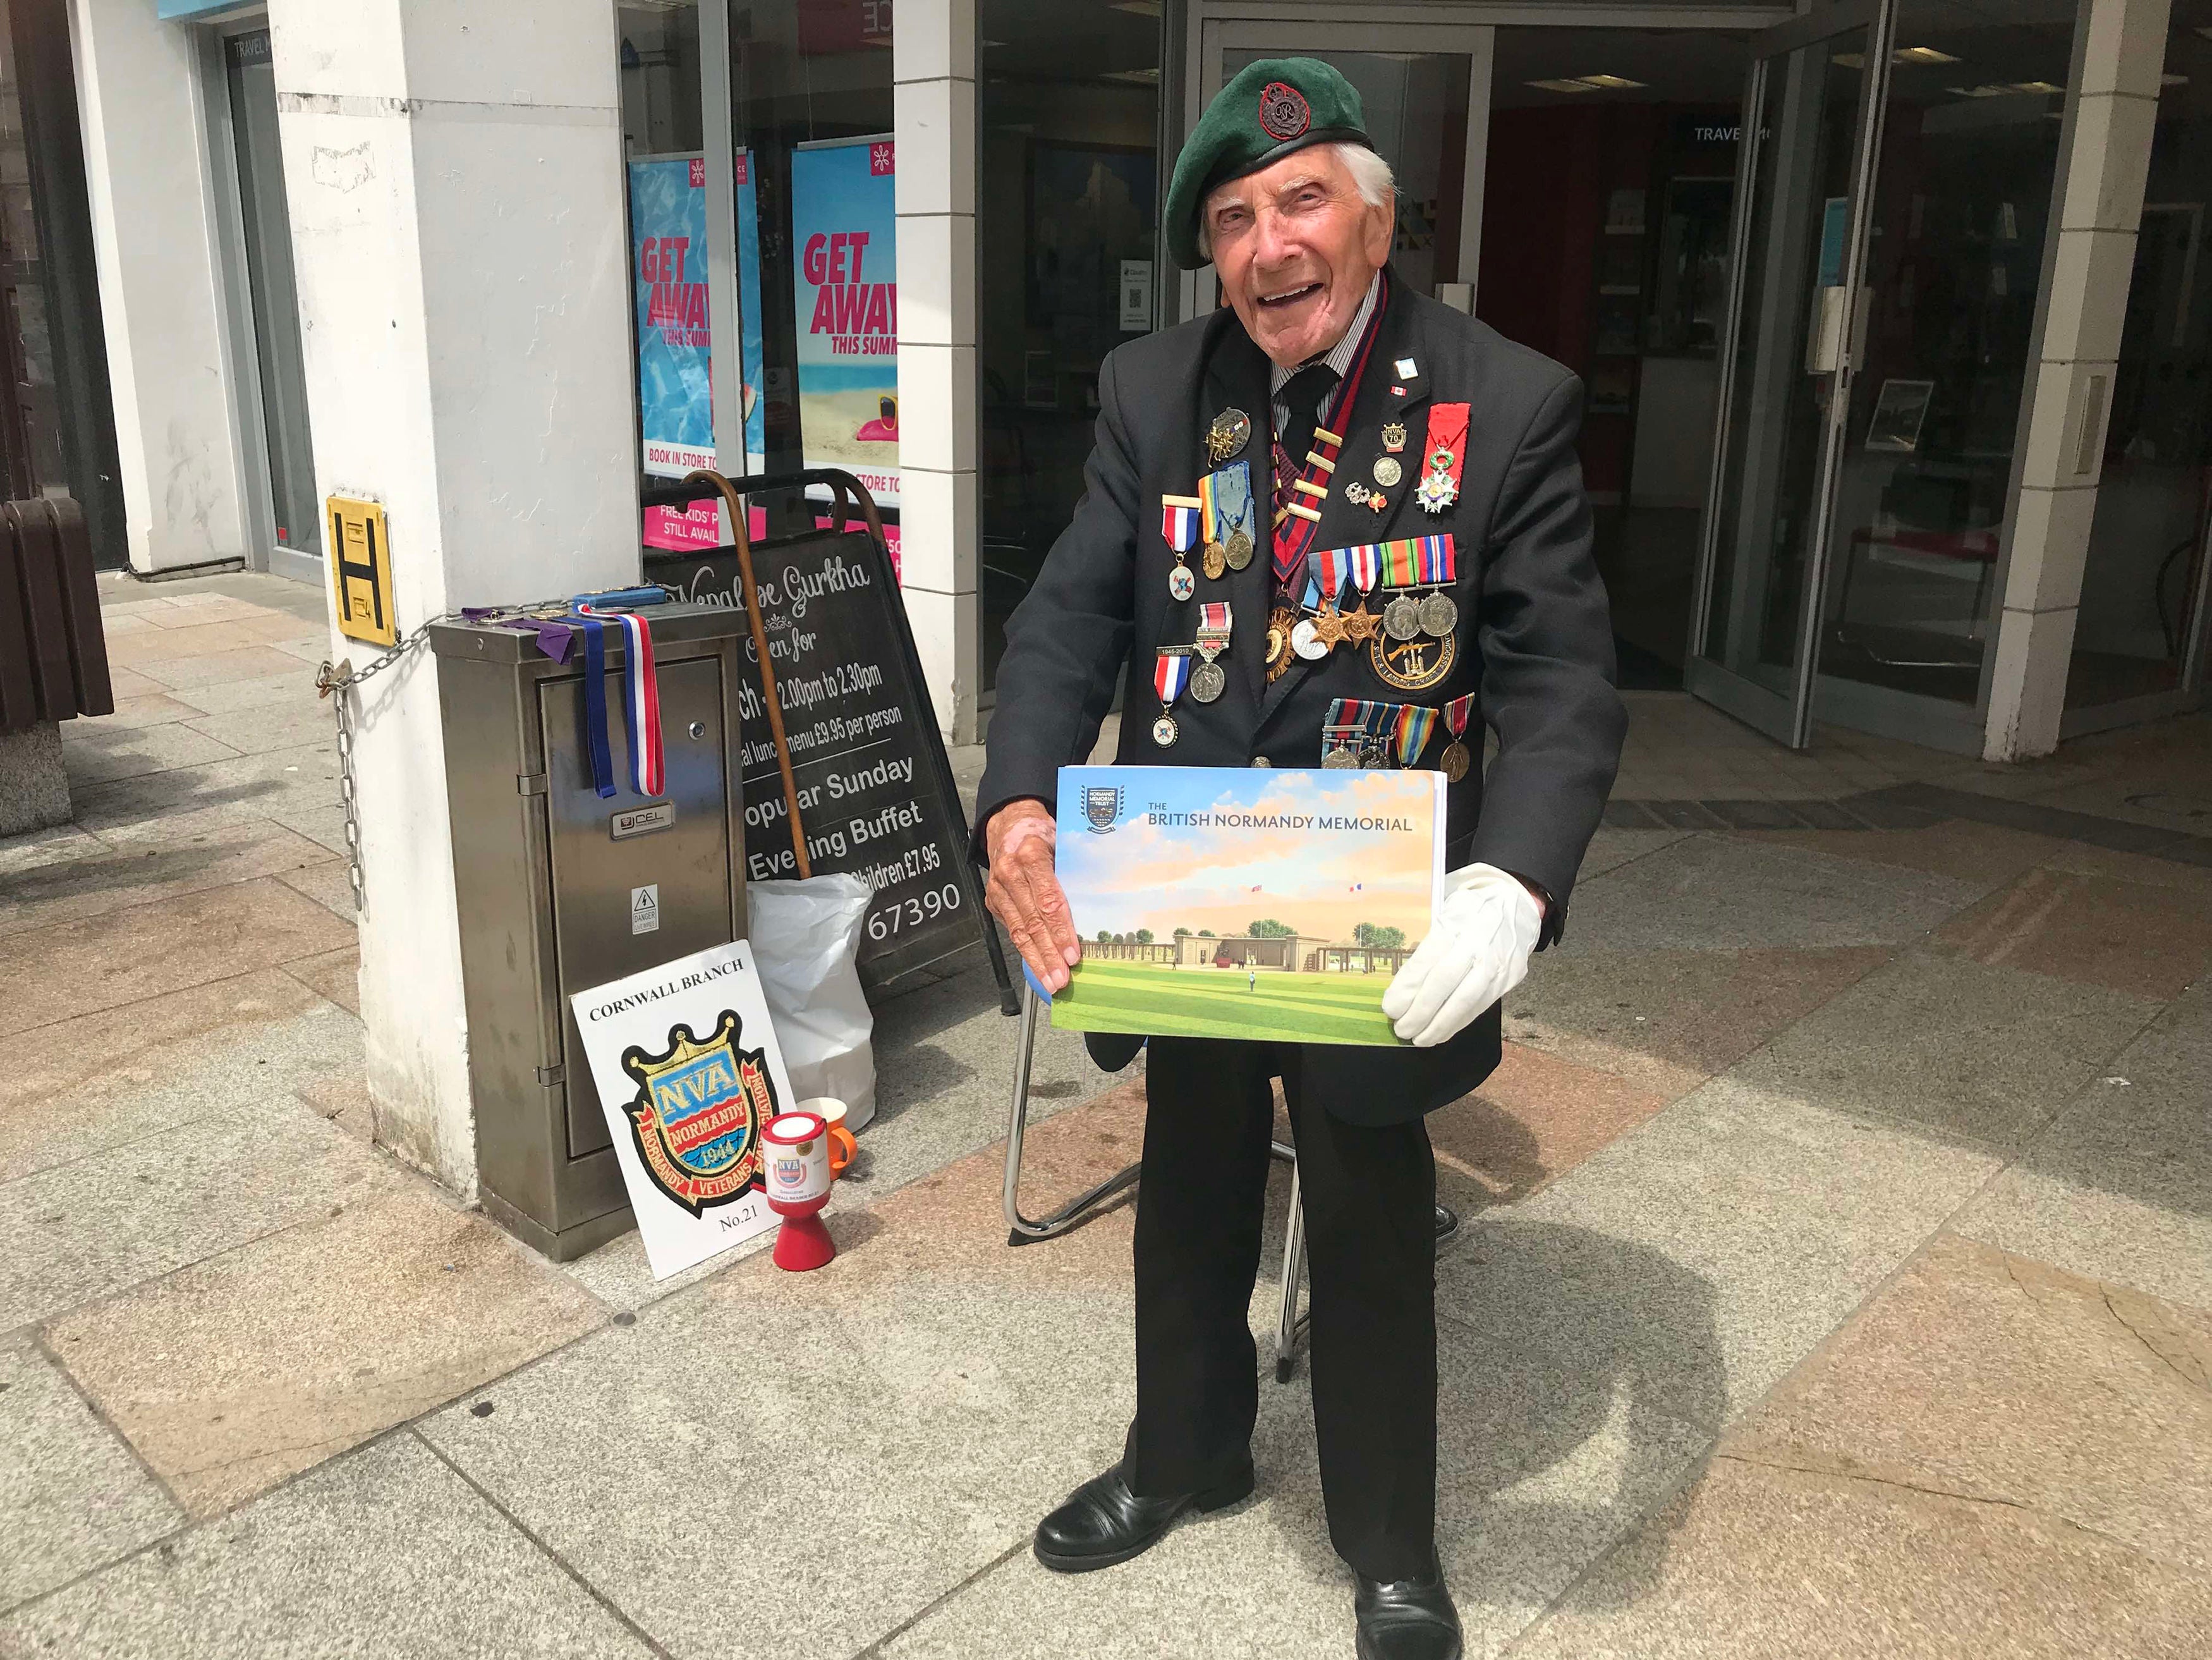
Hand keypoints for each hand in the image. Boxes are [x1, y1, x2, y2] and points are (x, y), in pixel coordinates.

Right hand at [984, 799, 1081, 992]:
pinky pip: (1012, 930)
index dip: (1061, 931)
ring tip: (1052, 982)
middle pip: (1032, 922)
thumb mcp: (1062, 842)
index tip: (1073, 955)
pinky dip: (1026, 951)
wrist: (1009, 824)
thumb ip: (1074, 872)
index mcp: (1031, 855)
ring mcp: (998, 889)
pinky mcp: (993, 901)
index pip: (1049, 901)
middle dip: (1049, 955)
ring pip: (1019, 931)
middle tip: (1063, 980)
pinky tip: (1039, 967)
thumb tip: (1101, 908)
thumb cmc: (1044, 835)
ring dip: (1037, 960)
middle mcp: (1010, 873)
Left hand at [1381, 864, 1544, 1047]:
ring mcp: (1497, 962)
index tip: (1390, 1007)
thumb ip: (1426, 942)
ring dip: (1439, 1025)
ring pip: (1465, 1001)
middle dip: (1420, 1012)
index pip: (1428, 960)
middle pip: (1445, 983)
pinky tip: (1441, 1032)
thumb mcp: (1445, 911)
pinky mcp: (1510, 978)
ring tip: (1419, 1039)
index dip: (1407, 988)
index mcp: (1457, 921)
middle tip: (1400, 1029)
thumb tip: (1399, 985)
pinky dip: (1458, 1023)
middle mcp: (1478, 942)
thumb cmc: (1471, 909)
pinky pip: (1480, 1006)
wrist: (1518, 904)